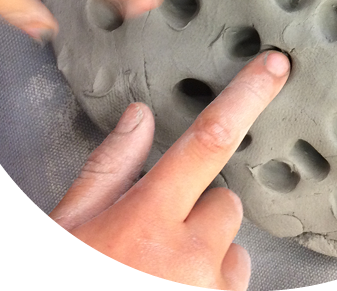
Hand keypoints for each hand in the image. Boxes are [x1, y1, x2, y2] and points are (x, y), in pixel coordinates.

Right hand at [50, 51, 290, 289]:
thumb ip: (108, 168)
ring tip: (159, 275)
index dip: (246, 96)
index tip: (274, 68)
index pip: (210, 139)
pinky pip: (233, 285)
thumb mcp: (68, 227)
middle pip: (226, 202)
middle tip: (158, 238)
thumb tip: (141, 118)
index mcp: (147, 219)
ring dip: (207, 255)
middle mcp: (189, 256)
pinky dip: (212, 285)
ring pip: (232, 249)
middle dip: (200, 211)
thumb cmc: (62, 282)